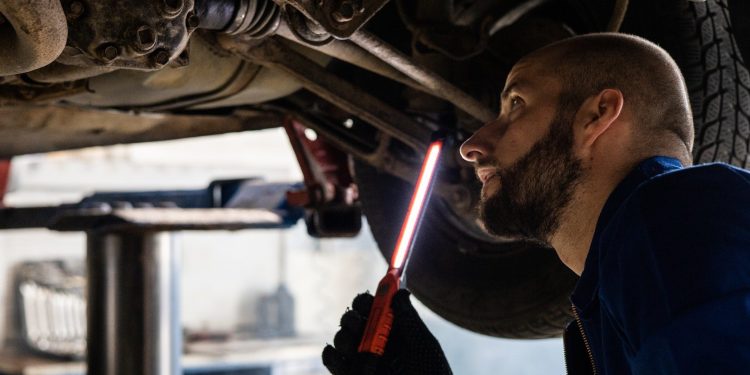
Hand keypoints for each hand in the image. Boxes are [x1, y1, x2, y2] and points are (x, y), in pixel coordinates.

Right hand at [322, 289, 451, 374]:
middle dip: (351, 318)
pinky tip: (346, 358)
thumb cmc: (430, 372)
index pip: (370, 305)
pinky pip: (331, 358)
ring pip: (340, 337)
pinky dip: (332, 354)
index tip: (370, 302)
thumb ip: (409, 319)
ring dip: (343, 336)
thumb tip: (400, 292)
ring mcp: (359, 358)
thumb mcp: (422, 344)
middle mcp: (372, 340)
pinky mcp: (349, 373)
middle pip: (351, 319)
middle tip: (360, 323)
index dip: (366, 300)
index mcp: (389, 327)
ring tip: (355, 346)